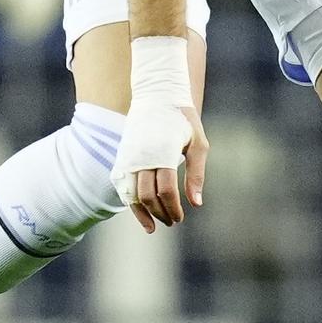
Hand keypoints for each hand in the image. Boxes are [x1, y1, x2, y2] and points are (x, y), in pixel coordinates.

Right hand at [112, 101, 208, 230]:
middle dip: (160, 213)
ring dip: (142, 213)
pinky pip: (122, 186)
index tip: (180, 217)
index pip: (165, 190)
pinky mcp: (122, 157)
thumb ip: (197, 173)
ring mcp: (129, 157)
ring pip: (130, 194)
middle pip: (147, 196)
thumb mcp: (198, 143)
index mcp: (162, 153)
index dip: (173, 208)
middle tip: (172, 222)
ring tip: (153, 226)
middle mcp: (142, 157)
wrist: (157, 96)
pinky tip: (140, 212)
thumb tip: (196, 204)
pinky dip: (129, 202)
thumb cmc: (183, 120)